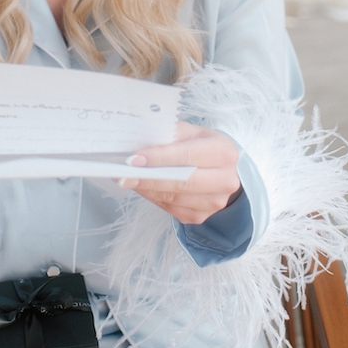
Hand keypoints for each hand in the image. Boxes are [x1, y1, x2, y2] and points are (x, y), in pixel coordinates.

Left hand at [118, 122, 240, 224]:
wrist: (220, 169)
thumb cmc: (199, 145)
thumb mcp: (188, 132)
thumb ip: (167, 135)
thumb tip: (137, 144)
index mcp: (223, 151)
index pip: (188, 155)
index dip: (160, 158)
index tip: (135, 159)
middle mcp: (225, 179)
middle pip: (182, 181)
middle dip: (149, 178)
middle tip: (122, 174)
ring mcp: (215, 202)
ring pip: (174, 198)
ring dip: (146, 189)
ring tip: (125, 179)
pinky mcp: (201, 216)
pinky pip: (171, 209)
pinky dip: (152, 197)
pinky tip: (140, 188)